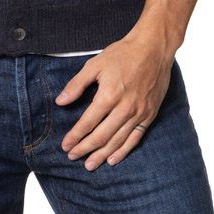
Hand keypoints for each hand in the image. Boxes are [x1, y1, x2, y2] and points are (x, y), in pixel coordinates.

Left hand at [54, 30, 174, 170]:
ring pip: (117, 141)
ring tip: (89, 164)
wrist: (153, 48)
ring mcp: (138, 113)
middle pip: (101, 136)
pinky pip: (135, 139)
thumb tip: (60, 101)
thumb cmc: (122, 54)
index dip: (75, 136)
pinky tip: (113, 159)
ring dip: (101, 155)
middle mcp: (124, 108)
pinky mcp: (149, 115)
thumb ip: (76, 84)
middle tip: (72, 156)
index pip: (88, 122)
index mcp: (109, 95)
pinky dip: (123, 151)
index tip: (65, 145)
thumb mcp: (95, 64)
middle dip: (84, 148)